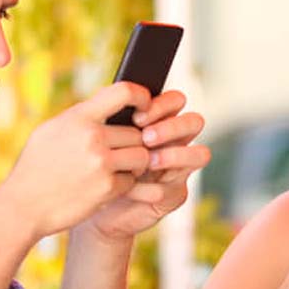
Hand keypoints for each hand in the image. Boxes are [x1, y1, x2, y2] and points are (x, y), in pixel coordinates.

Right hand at [0, 81, 153, 238]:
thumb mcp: (49, 131)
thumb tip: (109, 100)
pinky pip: (131, 181)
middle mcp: (93, 137)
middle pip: (137, 132)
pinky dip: (122, 185)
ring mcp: (101, 164)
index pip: (124, 92)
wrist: (22, 207)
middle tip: (119, 153)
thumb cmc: (34, 167)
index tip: (146, 105)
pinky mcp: (107, 188)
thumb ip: (80, 117)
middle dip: (132, 144)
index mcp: (78, 117)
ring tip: (117, 168)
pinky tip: (104, 186)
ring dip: (134, 164)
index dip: (142, 96)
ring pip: (141, 156)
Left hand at [84, 89, 210, 243]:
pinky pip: (172, 189)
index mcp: (160, 121)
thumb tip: (120, 90)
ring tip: (148, 161)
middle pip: (195, 122)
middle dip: (172, 127)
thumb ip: (113, 111)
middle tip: (146, 137)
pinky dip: (148, 189)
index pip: (175, 101)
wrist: (88, 199)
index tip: (137, 117)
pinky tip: (128, 190)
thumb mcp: (100, 133)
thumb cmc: (94, 161)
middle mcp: (175, 142)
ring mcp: (178, 169)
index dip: (162, 105)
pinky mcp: (173, 196)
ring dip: (174, 155)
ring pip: (200, 154)